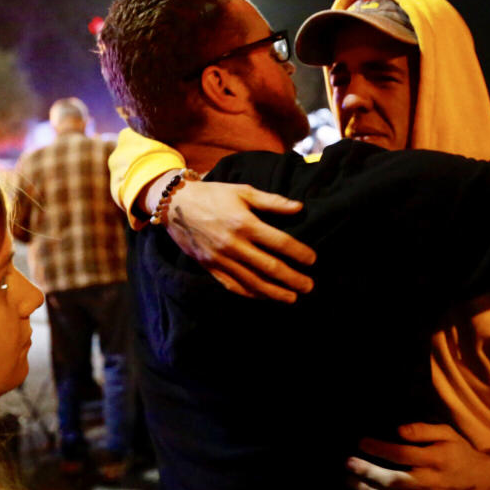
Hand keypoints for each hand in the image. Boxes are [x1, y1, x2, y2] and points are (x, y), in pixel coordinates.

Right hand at [164, 180, 315, 302]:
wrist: (176, 205)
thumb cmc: (214, 195)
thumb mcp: (244, 191)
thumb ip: (272, 201)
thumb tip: (299, 208)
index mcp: (244, 223)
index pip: (280, 242)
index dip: (299, 253)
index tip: (312, 260)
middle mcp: (233, 244)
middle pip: (269, 267)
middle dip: (292, 279)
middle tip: (309, 286)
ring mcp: (220, 259)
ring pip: (252, 282)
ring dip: (275, 292)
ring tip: (292, 298)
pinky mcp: (210, 267)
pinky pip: (233, 285)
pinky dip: (251, 293)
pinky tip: (264, 296)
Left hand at [346, 423, 489, 489]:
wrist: (482, 483)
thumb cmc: (459, 453)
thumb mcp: (447, 433)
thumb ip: (422, 429)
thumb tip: (398, 429)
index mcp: (436, 459)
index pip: (402, 454)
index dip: (380, 448)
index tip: (362, 442)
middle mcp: (431, 482)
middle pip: (394, 480)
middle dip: (368, 472)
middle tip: (349, 463)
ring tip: (350, 481)